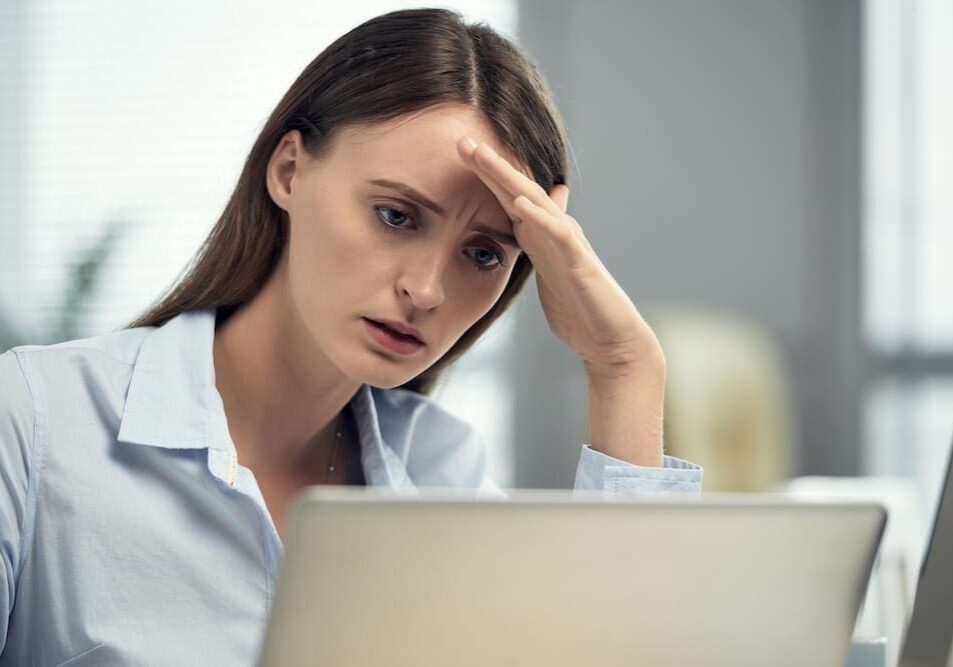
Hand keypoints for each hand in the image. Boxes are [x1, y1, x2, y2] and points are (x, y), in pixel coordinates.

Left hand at [457, 137, 662, 381]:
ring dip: (508, 177)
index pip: (509, 199)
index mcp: (542, 237)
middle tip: (462, 140)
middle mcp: (556, 232)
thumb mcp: (547, 273)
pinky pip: (557, 235)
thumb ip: (535, 248)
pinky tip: (519, 202)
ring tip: (482, 155)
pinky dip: (538, 217)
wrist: (611, 342)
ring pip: (535, 202)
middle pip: (518, 191)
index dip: (485, 176)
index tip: (459, 154)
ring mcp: (569, 245)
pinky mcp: (579, 264)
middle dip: (491, 165)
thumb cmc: (580, 311)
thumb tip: (522, 228)